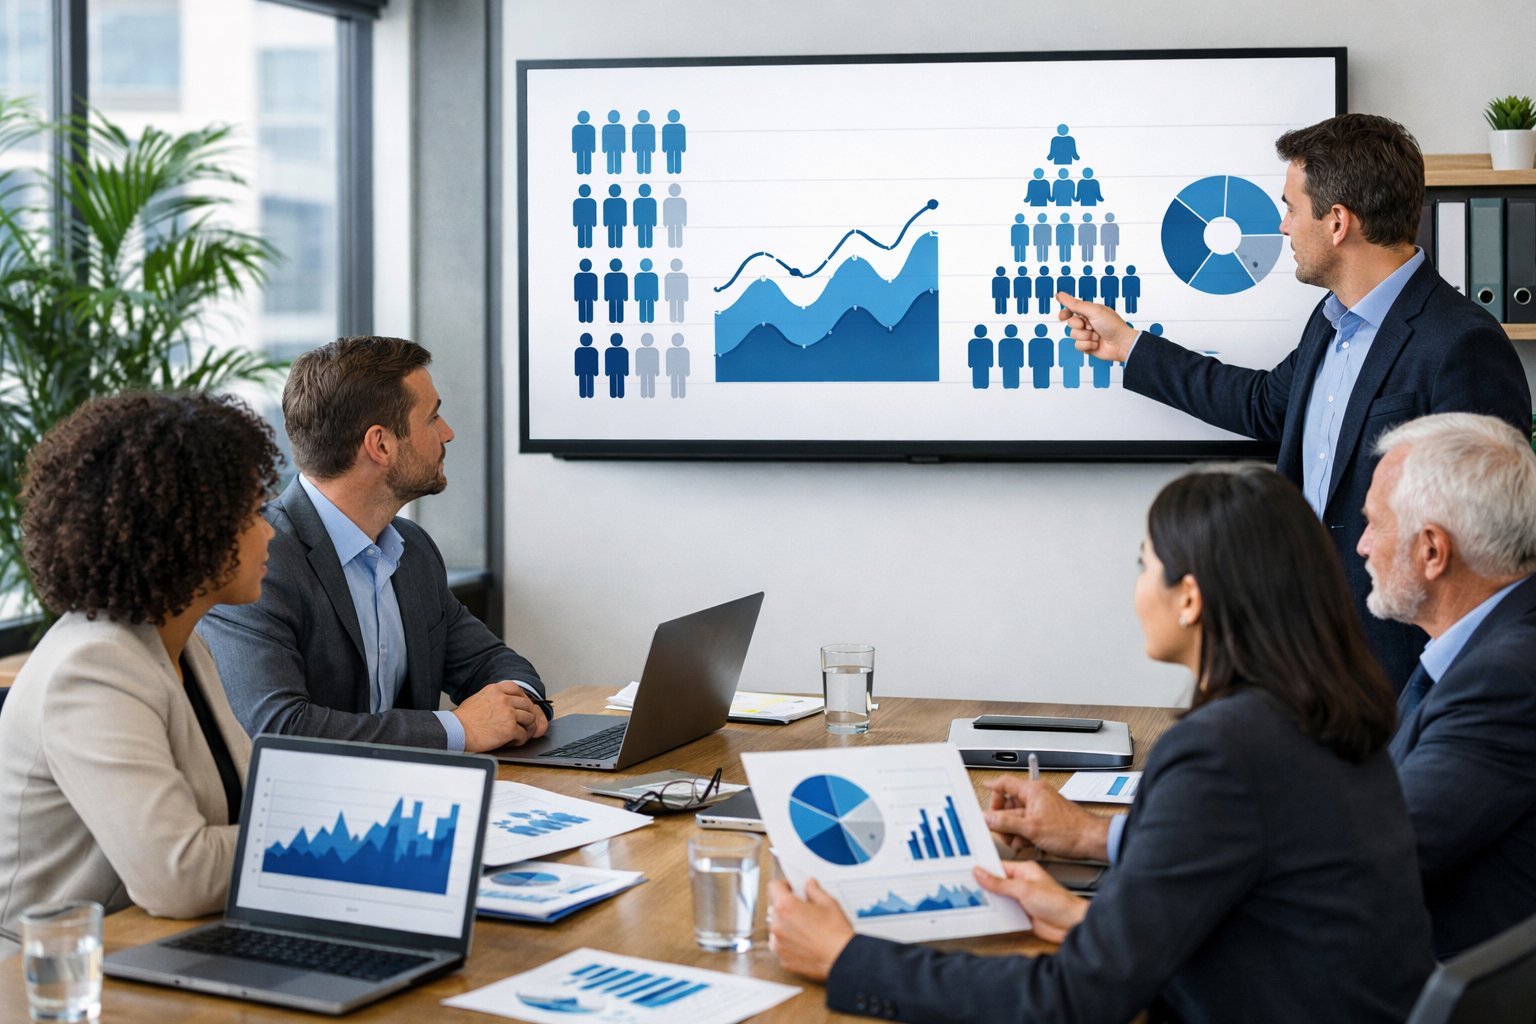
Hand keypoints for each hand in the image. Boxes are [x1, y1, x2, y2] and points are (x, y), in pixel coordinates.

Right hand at [452, 681, 547, 750]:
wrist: (456, 731)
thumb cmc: (463, 719)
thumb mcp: (478, 698)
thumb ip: (493, 698)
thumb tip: (503, 704)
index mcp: (495, 690)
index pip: (517, 689)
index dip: (522, 699)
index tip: (521, 707)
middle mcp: (504, 699)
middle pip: (527, 705)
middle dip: (527, 715)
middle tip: (523, 723)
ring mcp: (508, 713)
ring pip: (530, 719)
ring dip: (526, 728)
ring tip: (520, 734)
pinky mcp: (510, 728)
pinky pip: (523, 734)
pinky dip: (520, 739)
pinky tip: (513, 742)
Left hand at [768, 878, 853, 981]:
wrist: (842, 958)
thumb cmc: (836, 933)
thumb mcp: (828, 903)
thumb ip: (814, 890)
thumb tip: (809, 885)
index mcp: (786, 907)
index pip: (773, 886)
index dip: (784, 885)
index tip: (791, 889)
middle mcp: (778, 925)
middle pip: (775, 908)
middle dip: (787, 907)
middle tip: (804, 910)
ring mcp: (778, 944)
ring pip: (777, 928)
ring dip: (786, 926)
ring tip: (805, 929)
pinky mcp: (783, 959)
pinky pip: (781, 946)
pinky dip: (788, 943)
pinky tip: (804, 942)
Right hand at [974, 861, 1089, 943]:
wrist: (1072, 926)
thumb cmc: (1058, 903)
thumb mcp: (1024, 889)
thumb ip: (1000, 883)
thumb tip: (980, 873)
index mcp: (1024, 870)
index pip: (998, 866)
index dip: (982, 869)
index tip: (965, 870)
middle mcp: (1022, 883)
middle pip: (996, 883)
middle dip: (982, 885)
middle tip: (964, 886)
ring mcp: (1021, 899)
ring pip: (998, 898)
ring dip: (988, 900)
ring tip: (971, 899)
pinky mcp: (1022, 914)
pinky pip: (1004, 912)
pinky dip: (995, 913)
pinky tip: (985, 914)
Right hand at [985, 777, 1112, 860]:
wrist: (1090, 840)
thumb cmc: (1070, 830)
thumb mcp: (1031, 828)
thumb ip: (1006, 822)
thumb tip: (988, 818)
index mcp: (1032, 790)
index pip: (1004, 784)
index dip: (991, 788)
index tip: (981, 791)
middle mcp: (1036, 796)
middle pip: (1008, 803)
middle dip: (1002, 819)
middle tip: (1001, 830)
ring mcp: (1041, 808)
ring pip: (1017, 816)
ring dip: (1012, 830)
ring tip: (1016, 840)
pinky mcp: (1045, 820)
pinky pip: (1026, 824)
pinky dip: (1022, 834)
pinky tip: (1025, 843)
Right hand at [1057, 292, 1137, 361]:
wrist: (1121, 343)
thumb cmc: (1112, 325)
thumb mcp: (1093, 310)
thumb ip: (1075, 304)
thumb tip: (1060, 294)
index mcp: (1089, 311)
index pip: (1071, 310)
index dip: (1065, 313)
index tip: (1063, 316)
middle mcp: (1087, 322)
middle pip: (1070, 323)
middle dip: (1080, 326)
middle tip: (1090, 325)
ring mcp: (1087, 334)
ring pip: (1073, 335)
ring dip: (1086, 336)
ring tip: (1096, 335)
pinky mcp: (1087, 346)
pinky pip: (1077, 346)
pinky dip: (1087, 345)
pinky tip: (1096, 343)